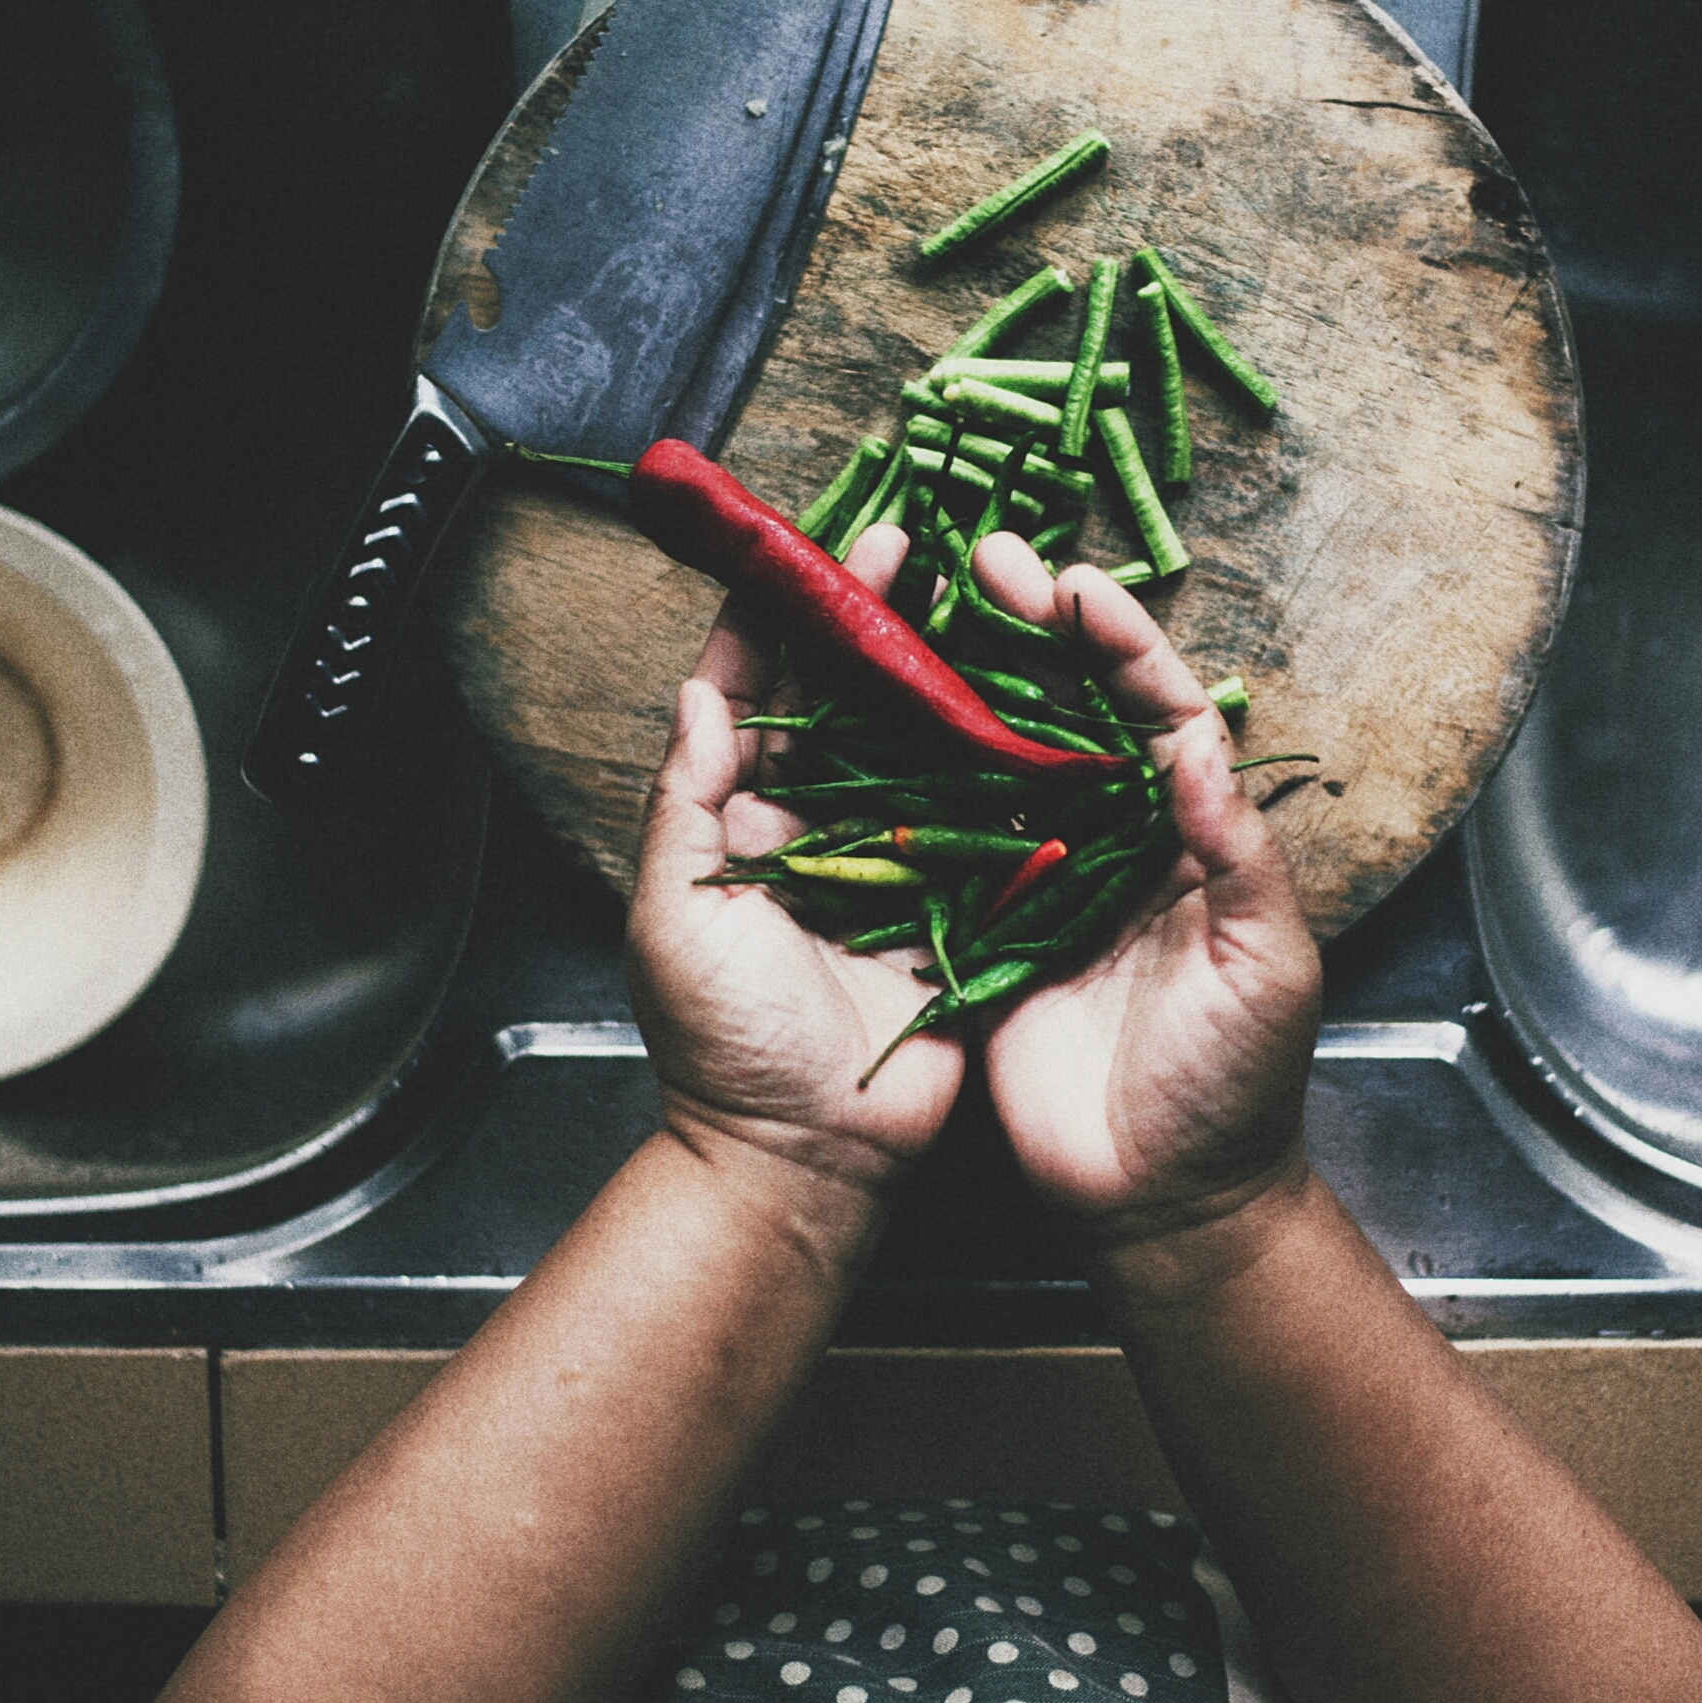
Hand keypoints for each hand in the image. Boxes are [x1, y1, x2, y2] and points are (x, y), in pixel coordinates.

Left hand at [627, 523, 962, 1194]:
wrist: (806, 1155)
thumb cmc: (722, 1045)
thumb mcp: (673, 914)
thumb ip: (685, 803)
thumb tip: (697, 693)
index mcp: (740, 827)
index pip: (755, 699)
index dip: (778, 623)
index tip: (801, 553)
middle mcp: (819, 830)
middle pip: (847, 703)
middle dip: (874, 622)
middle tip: (906, 547)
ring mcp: (890, 863)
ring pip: (918, 745)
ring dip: (942, 671)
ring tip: (972, 594)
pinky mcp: (953, 904)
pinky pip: (979, 818)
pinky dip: (1002, 759)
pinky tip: (1028, 696)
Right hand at [961, 533, 1323, 1254]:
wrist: (1162, 1204)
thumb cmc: (1239, 1091)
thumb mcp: (1268, 968)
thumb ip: (1239, 855)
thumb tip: (1197, 743)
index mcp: (1192, 836)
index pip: (1158, 711)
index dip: (1119, 643)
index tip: (1073, 586)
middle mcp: (1115, 840)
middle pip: (1070, 709)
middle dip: (1029, 628)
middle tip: (980, 555)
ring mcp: (1043, 881)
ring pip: (1000, 754)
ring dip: (962, 678)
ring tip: (916, 604)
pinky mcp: (982, 931)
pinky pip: (946, 836)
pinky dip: (912, 773)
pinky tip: (873, 717)